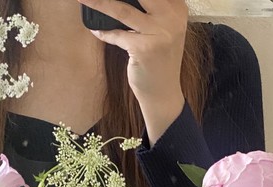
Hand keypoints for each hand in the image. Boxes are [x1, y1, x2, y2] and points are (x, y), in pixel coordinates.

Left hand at [78, 0, 187, 143]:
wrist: (163, 92)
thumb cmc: (159, 60)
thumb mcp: (164, 30)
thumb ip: (152, 11)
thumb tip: (124, 0)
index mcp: (177, 8)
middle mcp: (171, 17)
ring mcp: (158, 33)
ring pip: (123, 10)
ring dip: (99, 3)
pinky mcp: (143, 49)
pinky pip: (117, 35)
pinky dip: (104, 33)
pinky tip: (95, 31)